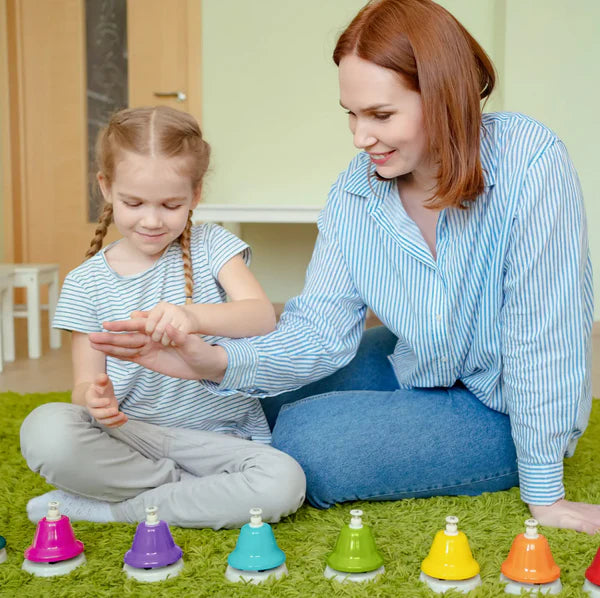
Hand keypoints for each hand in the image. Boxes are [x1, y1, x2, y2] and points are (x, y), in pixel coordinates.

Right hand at [85, 373, 127, 427]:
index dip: (99, 403)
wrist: (102, 393)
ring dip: (114, 420)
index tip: (109, 400)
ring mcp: (99, 415)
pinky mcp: (105, 419)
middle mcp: (92, 409)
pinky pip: (110, 425)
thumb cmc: (101, 386)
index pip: (92, 403)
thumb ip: (101, 378)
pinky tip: (125, 419)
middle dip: (107, 414)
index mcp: (90, 398)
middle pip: (97, 415)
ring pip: (104, 422)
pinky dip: (117, 424)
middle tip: (116, 410)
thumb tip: (103, 378)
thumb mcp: (102, 380)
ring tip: (123, 415)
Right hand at [88, 317, 227, 381]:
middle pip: (126, 337)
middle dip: (109, 338)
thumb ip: (180, 337)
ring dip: (110, 346)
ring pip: (126, 347)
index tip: (107, 325)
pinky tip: (107, 354)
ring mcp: (149, 349)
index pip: (138, 327)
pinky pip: (132, 357)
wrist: (207, 364)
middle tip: (90, 338)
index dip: (122, 326)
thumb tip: (168, 327)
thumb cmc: (202, 351)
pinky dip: (119, 355)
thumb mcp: (193, 344)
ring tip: (93, 344)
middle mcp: (152, 338)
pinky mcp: (150, 361)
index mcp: (160, 331)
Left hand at [132, 302, 198, 345]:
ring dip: (164, 342)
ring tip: (165, 341)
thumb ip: (144, 317)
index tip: (150, 333)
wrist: (191, 318)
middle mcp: (172, 309)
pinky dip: (173, 343)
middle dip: (156, 337)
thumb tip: (132, 315)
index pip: (150, 321)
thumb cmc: (169, 318)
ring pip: (167, 336)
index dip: (148, 330)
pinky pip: (177, 339)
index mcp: (162, 306)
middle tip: (157, 339)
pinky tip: (173, 342)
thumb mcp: (157, 315)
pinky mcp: (188, 324)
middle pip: (158, 330)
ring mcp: (181, 316)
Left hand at [528, 499, 599, 533]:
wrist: (539, 502)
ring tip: (599, 521)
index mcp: (583, 516)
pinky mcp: (579, 508)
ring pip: (598, 511)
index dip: (599, 524)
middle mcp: (585, 511)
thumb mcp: (563, 522)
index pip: (599, 520)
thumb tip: (594, 530)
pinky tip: (598, 512)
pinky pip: (595, 510)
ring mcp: (582, 508)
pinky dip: (599, 512)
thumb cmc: (549, 515)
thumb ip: (579, 525)